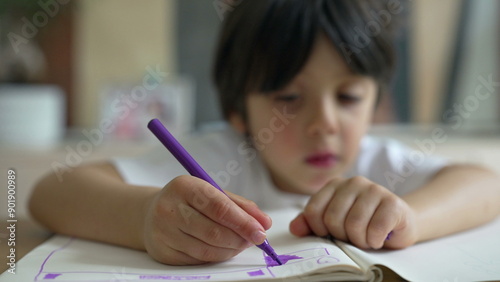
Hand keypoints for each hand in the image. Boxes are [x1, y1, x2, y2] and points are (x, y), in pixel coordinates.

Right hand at [142, 175, 271, 264]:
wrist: (150, 213)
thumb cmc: (188, 201)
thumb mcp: (211, 192)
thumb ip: (239, 205)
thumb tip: (264, 222)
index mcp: (184, 186)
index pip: (219, 207)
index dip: (243, 222)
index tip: (261, 231)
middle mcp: (169, 209)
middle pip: (214, 232)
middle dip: (240, 238)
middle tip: (255, 239)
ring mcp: (163, 232)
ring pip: (207, 249)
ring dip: (231, 249)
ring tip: (241, 243)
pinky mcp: (163, 252)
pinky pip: (198, 259)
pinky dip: (217, 256)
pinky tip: (223, 248)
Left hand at [289, 176, 417, 248]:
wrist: (398, 223)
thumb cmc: (362, 223)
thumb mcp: (332, 224)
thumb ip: (310, 224)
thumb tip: (295, 228)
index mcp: (334, 185)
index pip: (313, 211)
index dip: (319, 229)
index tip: (331, 233)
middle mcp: (353, 182)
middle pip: (332, 219)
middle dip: (341, 236)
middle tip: (353, 235)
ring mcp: (374, 189)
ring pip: (354, 225)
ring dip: (359, 240)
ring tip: (366, 237)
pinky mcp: (392, 202)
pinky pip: (375, 229)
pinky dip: (374, 240)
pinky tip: (379, 237)